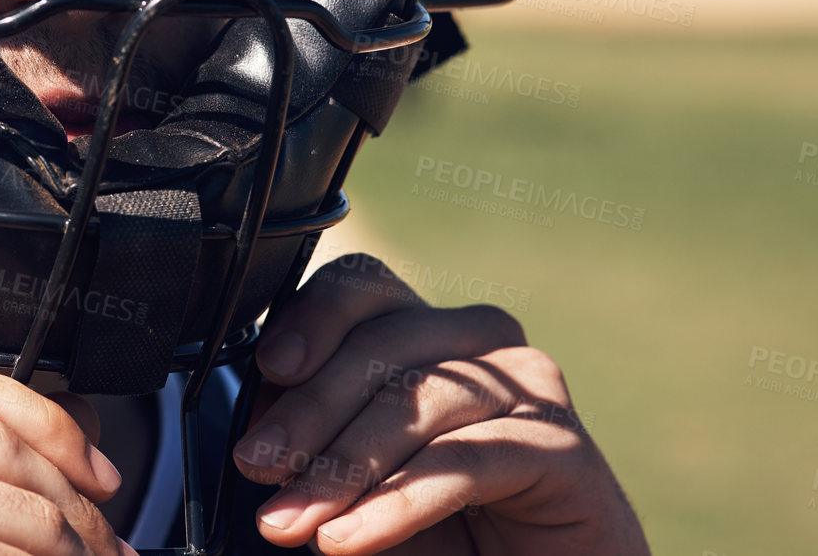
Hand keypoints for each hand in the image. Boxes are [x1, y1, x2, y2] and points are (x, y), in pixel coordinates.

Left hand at [230, 254, 649, 554]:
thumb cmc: (445, 523)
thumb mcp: (362, 472)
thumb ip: (316, 434)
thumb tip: (258, 431)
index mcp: (426, 328)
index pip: (363, 287)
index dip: (314, 317)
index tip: (268, 367)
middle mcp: (481, 340)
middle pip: (380, 346)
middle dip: (308, 412)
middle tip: (256, 468)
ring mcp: (528, 387)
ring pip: (417, 402)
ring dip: (342, 466)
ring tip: (291, 522)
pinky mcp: (561, 445)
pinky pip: (462, 463)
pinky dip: (395, 503)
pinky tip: (347, 539)